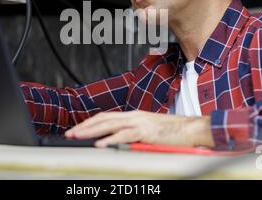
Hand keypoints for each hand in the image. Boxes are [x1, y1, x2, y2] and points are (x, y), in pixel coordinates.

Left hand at [65, 110, 214, 147]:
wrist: (190, 129)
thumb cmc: (171, 132)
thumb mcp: (148, 131)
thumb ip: (132, 133)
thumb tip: (116, 140)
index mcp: (133, 116)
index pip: (106, 117)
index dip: (90, 122)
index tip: (78, 129)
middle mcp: (134, 116)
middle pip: (104, 119)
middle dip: (85, 126)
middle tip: (70, 132)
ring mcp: (140, 122)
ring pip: (110, 124)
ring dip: (92, 131)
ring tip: (78, 136)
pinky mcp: (146, 131)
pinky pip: (125, 135)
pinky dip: (111, 139)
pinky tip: (100, 144)